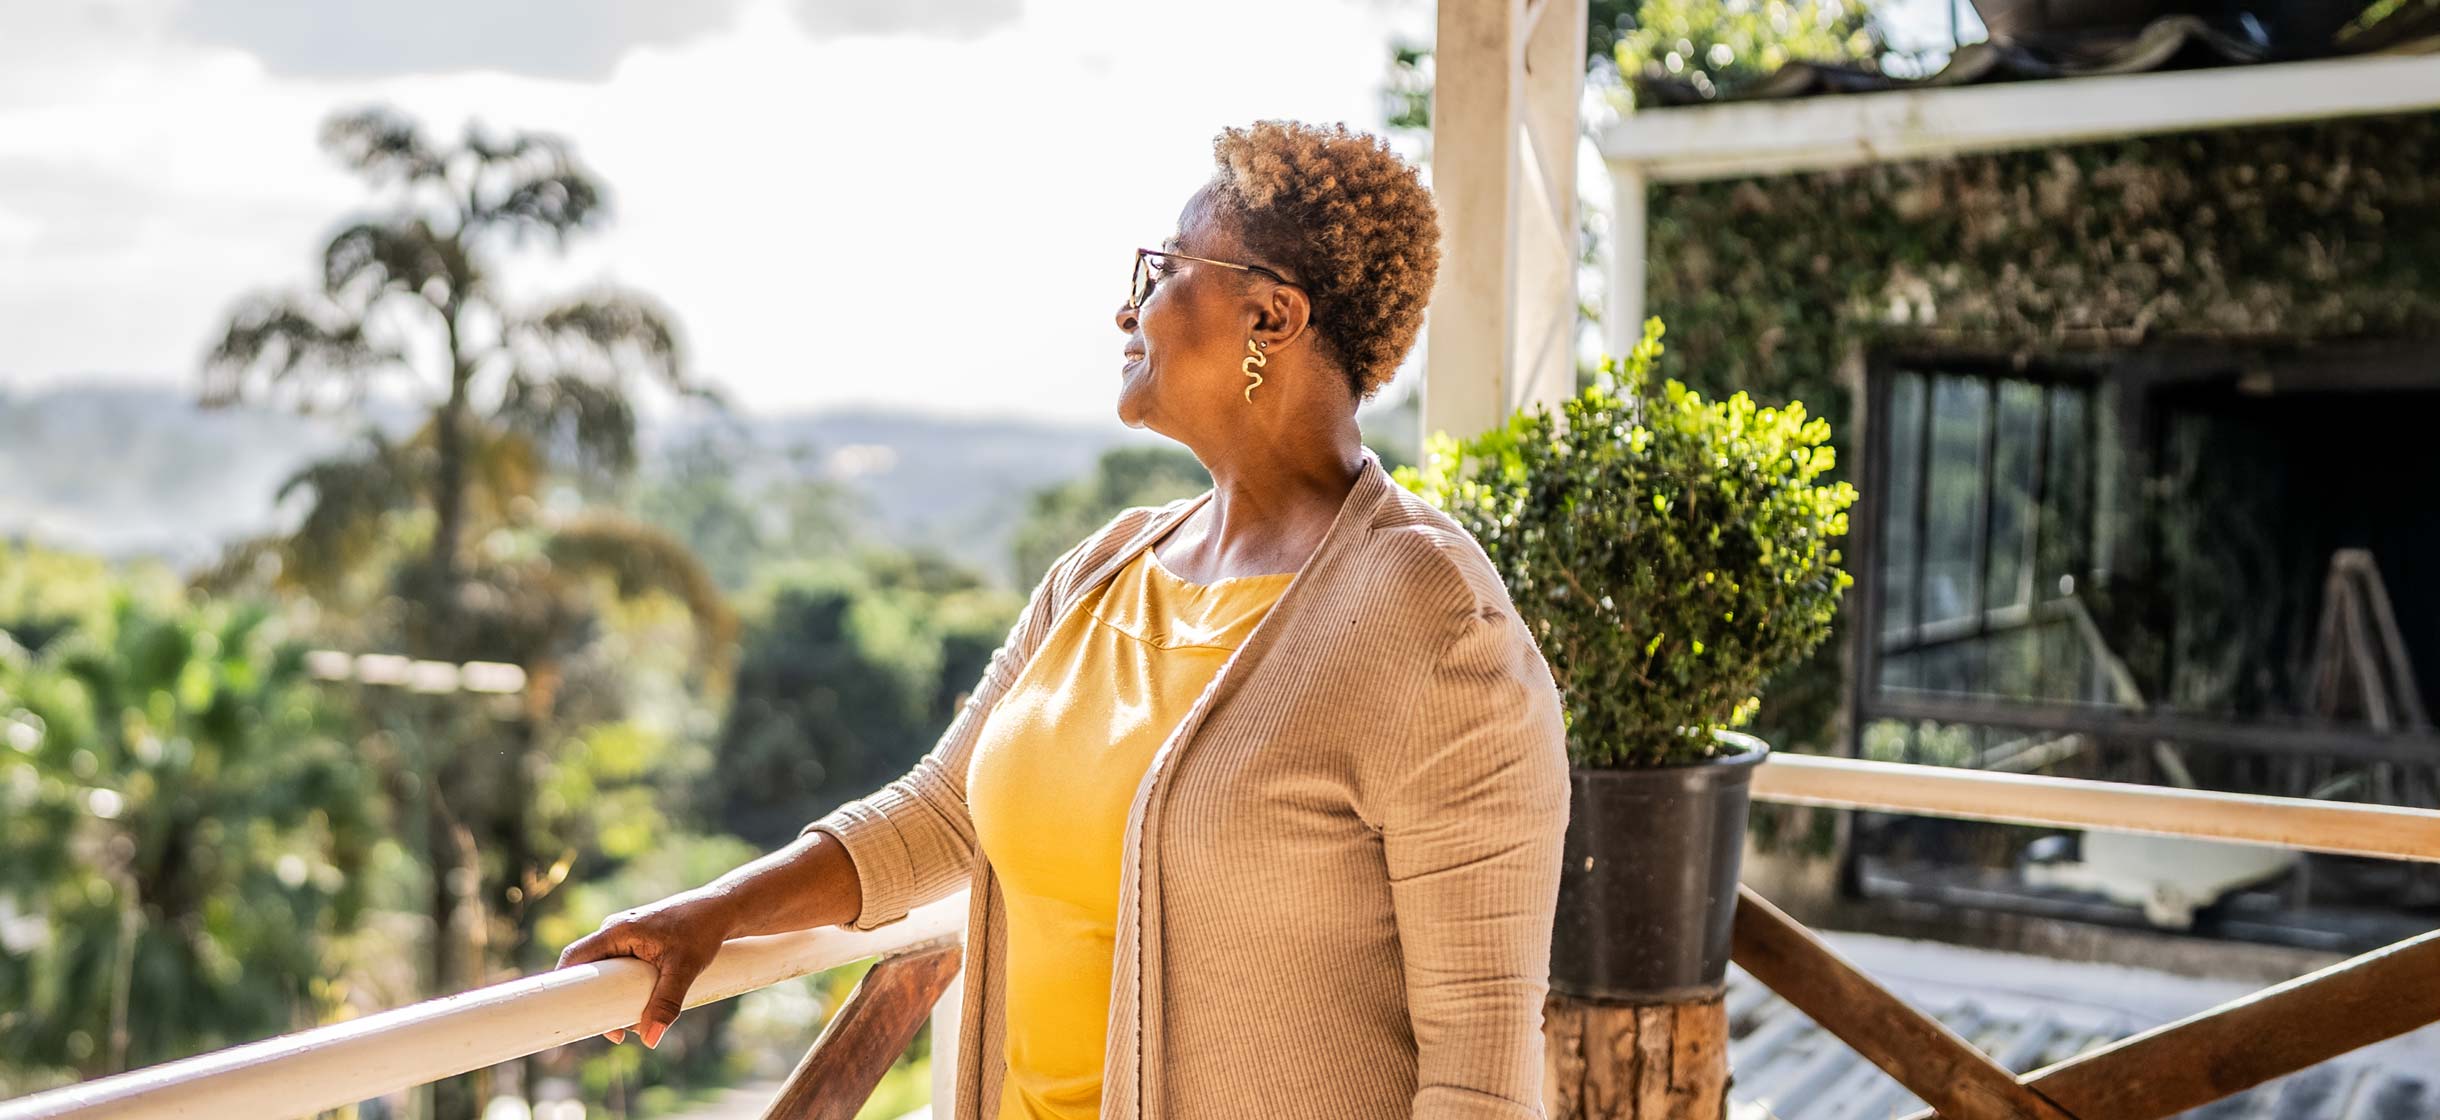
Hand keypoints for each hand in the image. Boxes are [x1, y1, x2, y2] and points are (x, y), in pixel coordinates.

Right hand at [556, 891, 733, 1046]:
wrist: (723, 910)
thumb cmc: (702, 930)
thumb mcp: (684, 969)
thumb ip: (667, 1003)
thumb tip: (649, 1039)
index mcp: (617, 930)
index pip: (575, 957)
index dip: (565, 986)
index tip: (571, 1015)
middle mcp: (616, 931)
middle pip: (590, 971)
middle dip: (597, 1003)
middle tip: (616, 1032)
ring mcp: (627, 937)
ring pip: (607, 973)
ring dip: (615, 999)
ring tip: (636, 1022)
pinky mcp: (639, 943)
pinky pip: (621, 970)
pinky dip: (626, 990)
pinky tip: (643, 1008)